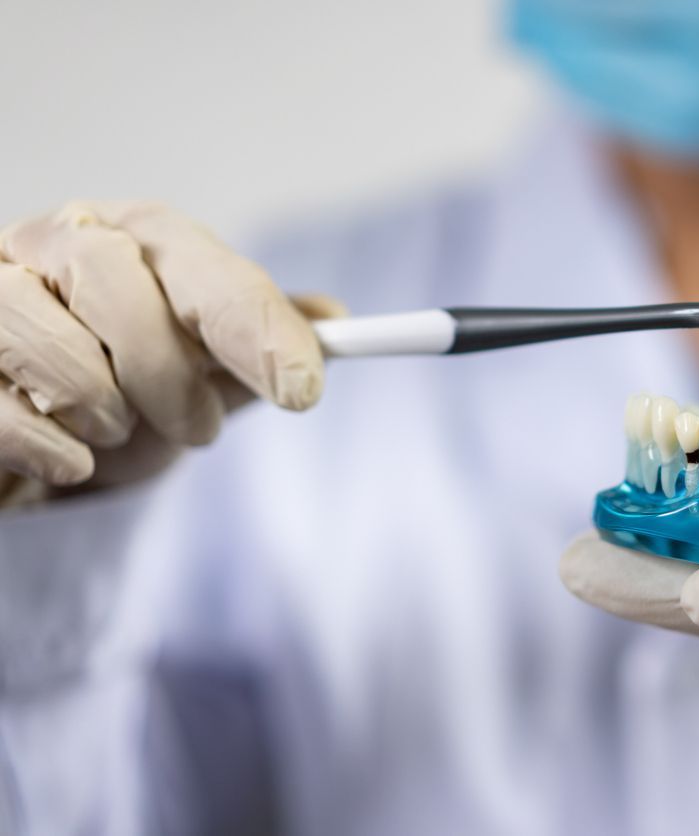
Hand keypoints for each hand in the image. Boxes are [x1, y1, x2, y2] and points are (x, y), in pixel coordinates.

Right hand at [0, 201, 338, 503]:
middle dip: (171, 378)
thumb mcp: (200, 358)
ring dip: (107, 414)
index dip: (258, 327)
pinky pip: (4, 415)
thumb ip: (256, 337)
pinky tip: (71, 459)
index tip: (303, 388)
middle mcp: (52, 246)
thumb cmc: (122, 379)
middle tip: (198, 429)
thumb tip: (332, 317)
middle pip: (119, 290)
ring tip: (116, 429)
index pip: (202, 267)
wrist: (32, 424)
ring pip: (57, 353)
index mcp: (130, 235)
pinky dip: (54, 451)